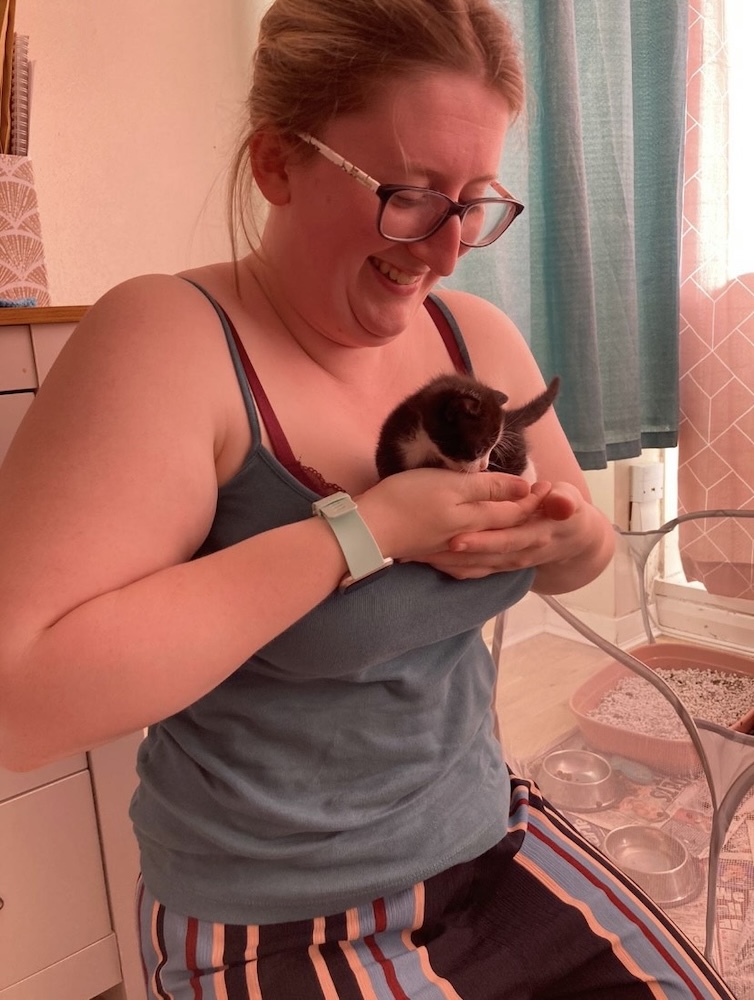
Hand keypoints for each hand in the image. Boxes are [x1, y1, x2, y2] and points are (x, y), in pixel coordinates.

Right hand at [355, 468, 536, 563]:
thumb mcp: (450, 485)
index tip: (549, 486)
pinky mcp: (436, 559)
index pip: (515, 511)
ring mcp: (452, 555)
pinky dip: (488, 565)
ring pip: (494, 555)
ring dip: (515, 547)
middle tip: (549, 513)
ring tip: (531, 540)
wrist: (368, 530)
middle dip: (531, 523)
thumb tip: (522, 487)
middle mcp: (470, 542)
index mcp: (475, 519)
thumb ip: (487, 487)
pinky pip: (472, 568)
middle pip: (508, 535)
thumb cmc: (406, 499)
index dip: (534, 499)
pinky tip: (488, 565)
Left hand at [413, 480, 611, 584]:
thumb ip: (564, 500)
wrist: (574, 538)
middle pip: (482, 557)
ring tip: (416, 555)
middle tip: (421, 549)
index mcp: (536, 536)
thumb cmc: (566, 510)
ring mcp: (508, 562)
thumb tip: (560, 502)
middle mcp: (520, 553)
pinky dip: (452, 568)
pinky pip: (473, 571)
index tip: (456, 537)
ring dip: (446, 562)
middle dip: (451, 555)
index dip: (482, 540)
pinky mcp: (499, 565)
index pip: (505, 539)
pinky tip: (428, 561)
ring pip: (474, 567)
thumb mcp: (571, 500)